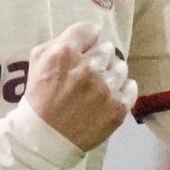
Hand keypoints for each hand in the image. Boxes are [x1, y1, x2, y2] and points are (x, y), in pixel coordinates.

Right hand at [23, 22, 136, 150]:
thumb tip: (84, 36)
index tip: (86, 47)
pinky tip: (110, 96)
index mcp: (65, 53)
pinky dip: (122, 90)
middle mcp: (88, 68)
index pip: (90, 30)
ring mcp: (105, 88)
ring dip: (111, 74)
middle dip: (99, 57)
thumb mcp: (37, 61)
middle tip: (90, 71)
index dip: (88, 39)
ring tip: (100, 86)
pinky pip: (131, 87)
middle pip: (107, 49)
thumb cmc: (38, 98)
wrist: (44, 139)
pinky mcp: (118, 107)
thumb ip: (59, 42)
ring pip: (121, 67)